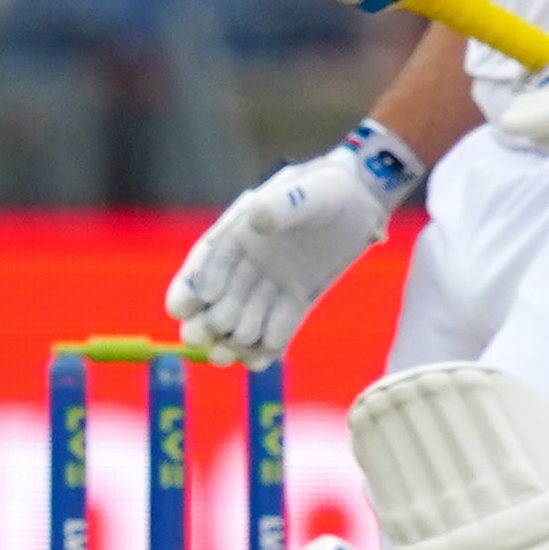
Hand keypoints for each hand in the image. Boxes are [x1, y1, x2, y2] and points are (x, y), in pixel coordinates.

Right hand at [168, 129, 408, 365]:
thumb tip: (256, 218)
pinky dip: (270, 343)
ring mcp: (272, 281)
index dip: (191, 285)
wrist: (364, 198)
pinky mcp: (298, 297)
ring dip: (234, 337)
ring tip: (226, 356)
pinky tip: (261, 361)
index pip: (207, 261)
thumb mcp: (310, 191)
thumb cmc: (331, 188)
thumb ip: (283, 205)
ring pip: (246, 315)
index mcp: (239, 231)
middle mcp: (249, 260)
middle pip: (218, 296)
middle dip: (205, 320)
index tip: (184, 307)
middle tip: (198, 340)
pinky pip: (280, 325)